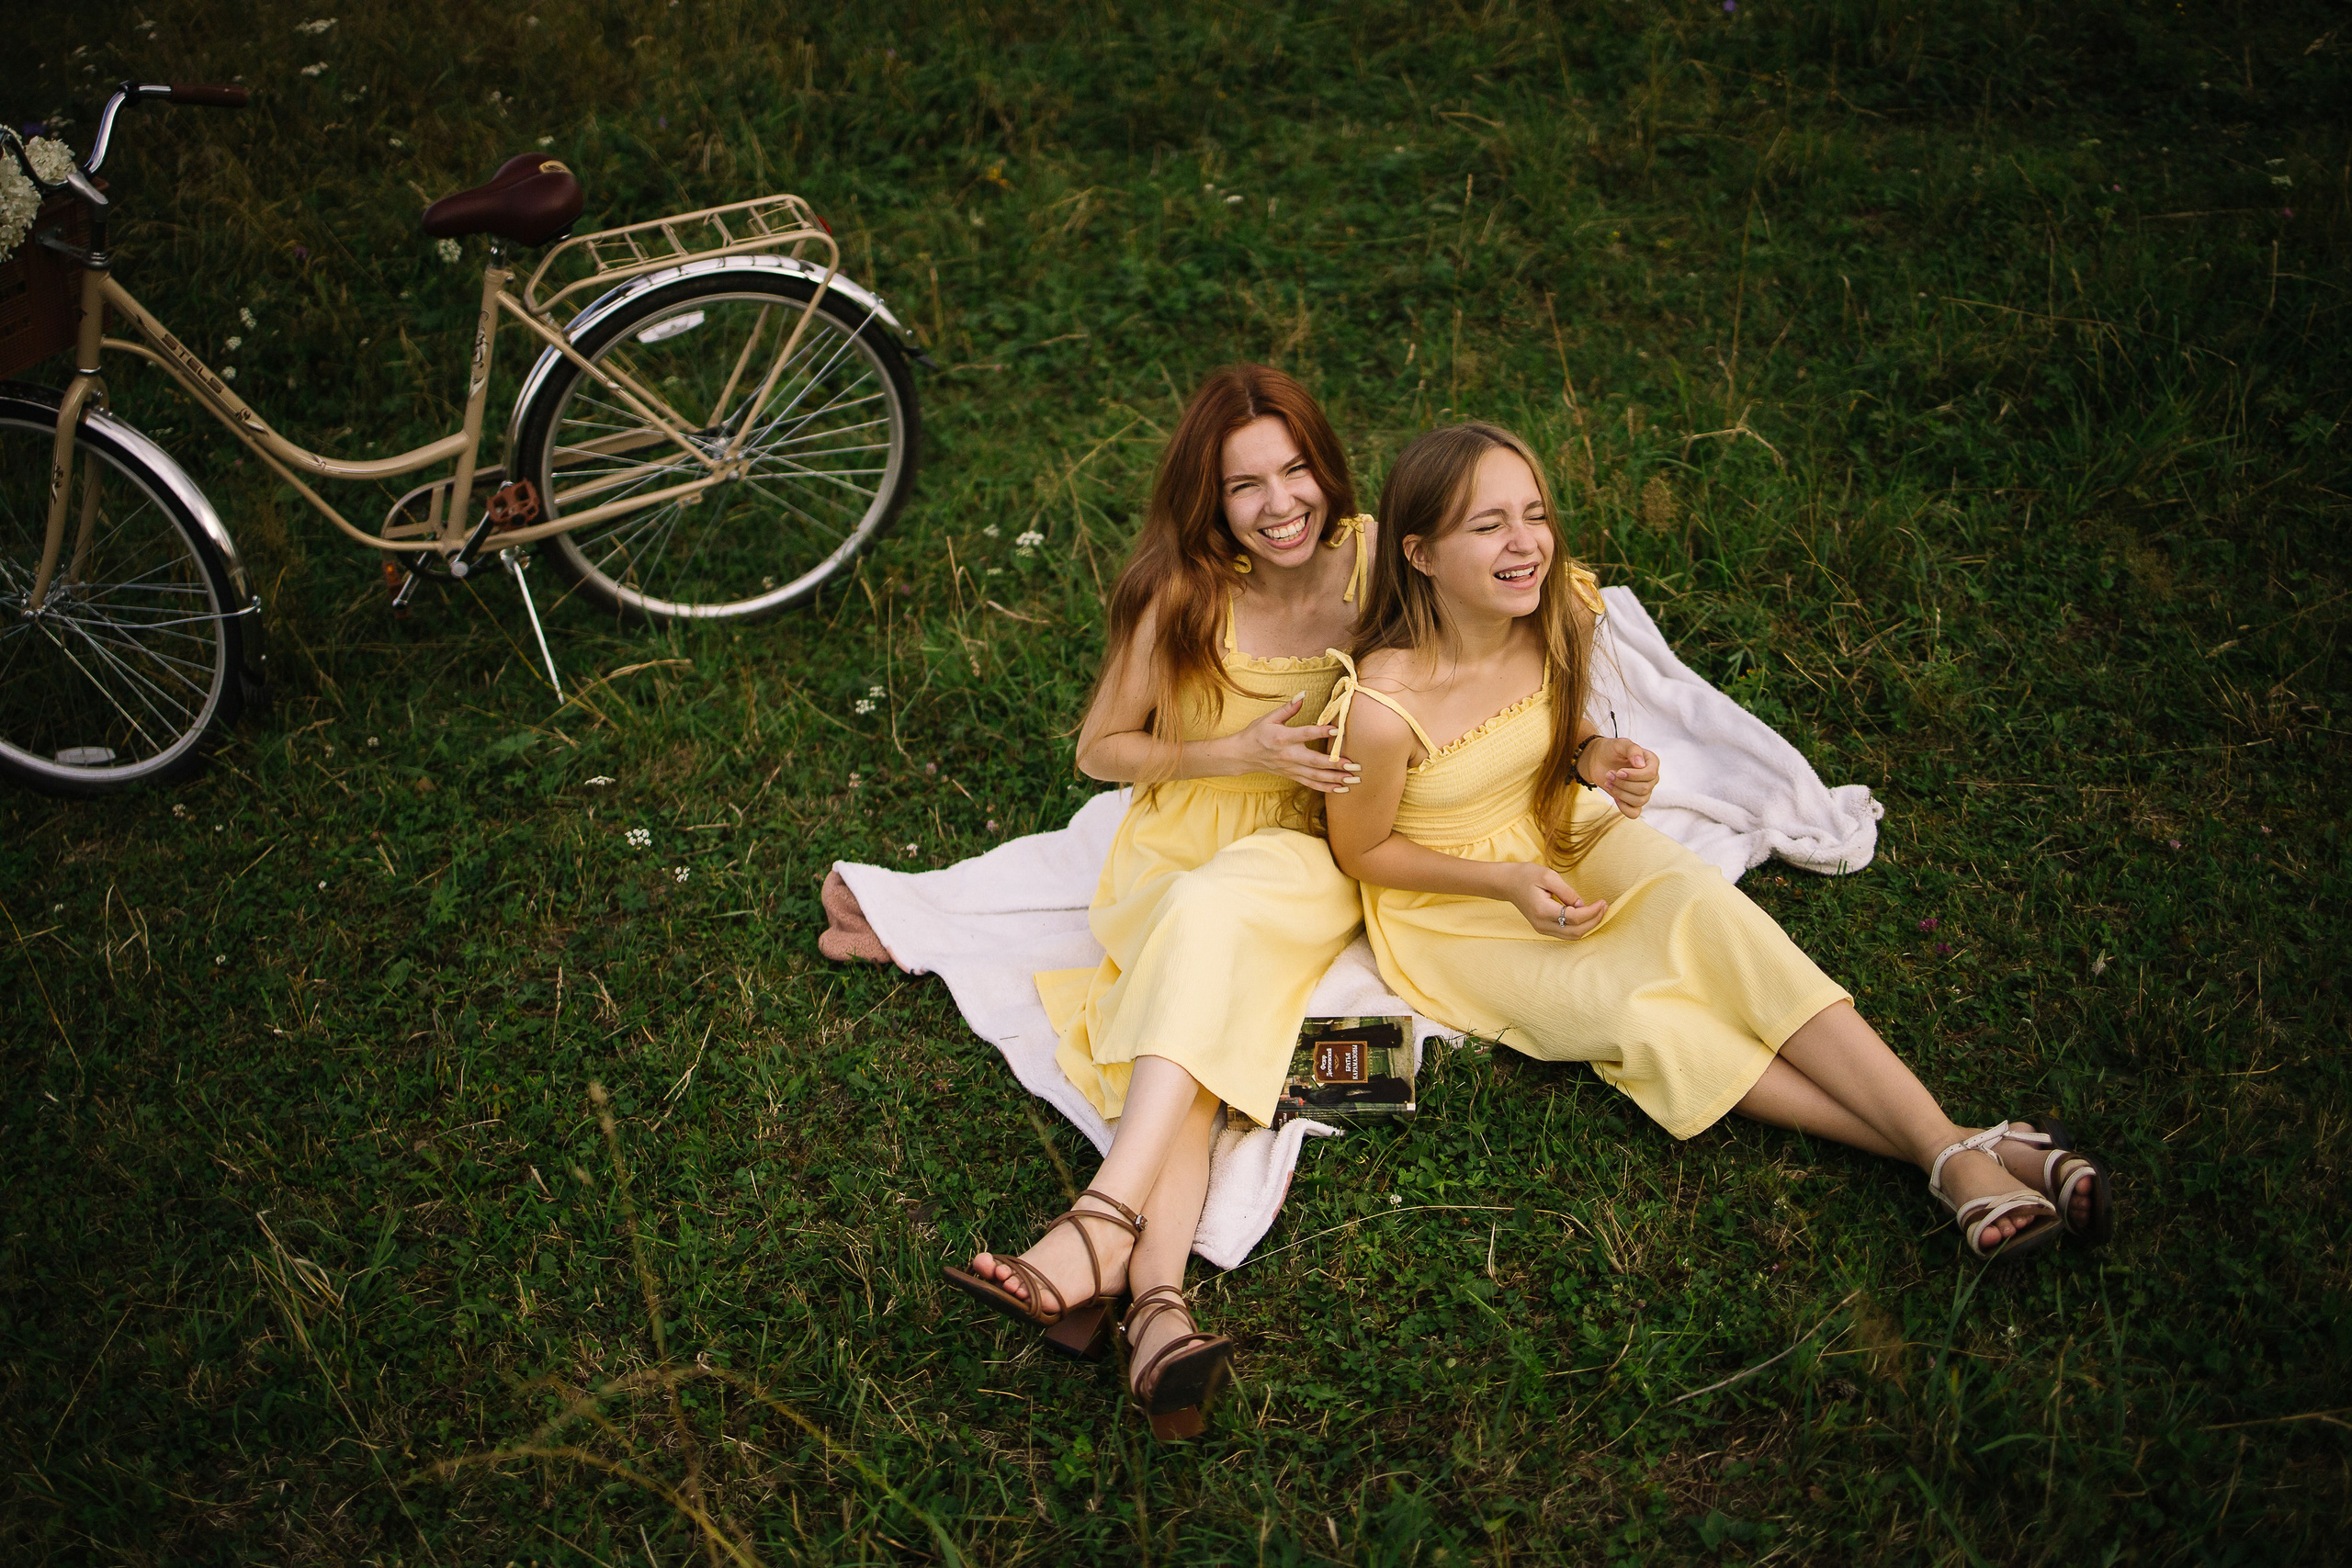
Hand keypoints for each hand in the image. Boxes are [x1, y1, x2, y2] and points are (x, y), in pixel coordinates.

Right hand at [1219, 693, 1359, 792]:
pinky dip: (1327, 788)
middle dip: (1336, 764)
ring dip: (1336, 778)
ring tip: (1354, 778)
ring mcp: (1291, 768)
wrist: (1242, 755)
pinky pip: (1311, 784)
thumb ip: (1288, 708)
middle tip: (1354, 765)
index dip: (1321, 732)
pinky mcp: (1292, 776)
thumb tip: (1303, 694)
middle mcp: (1288, 755)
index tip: (1338, 731)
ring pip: (1316, 776)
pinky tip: (1341, 788)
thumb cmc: (1256, 733)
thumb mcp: (1269, 717)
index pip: (1305, 734)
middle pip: (1315, 761)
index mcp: (1283, 737)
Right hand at [1495, 861, 1606, 939]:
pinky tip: (1587, 916)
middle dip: (1594, 920)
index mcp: (1543, 910)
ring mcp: (1542, 929)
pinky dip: (1580, 927)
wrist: (1507, 883)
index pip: (1574, 917)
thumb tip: (1582, 905)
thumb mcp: (1548, 876)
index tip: (1603, 901)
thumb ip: (1567, 892)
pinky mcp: (1543, 928)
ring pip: (1572, 936)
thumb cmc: (1526, 875)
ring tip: (1600, 911)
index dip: (1592, 912)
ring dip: (1589, 926)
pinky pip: (1566, 933)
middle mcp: (1542, 924)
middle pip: (1576, 931)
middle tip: (1605, 906)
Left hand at [1580, 737, 1657, 818]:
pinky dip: (1624, 808)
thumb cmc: (1611, 750)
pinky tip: (1615, 797)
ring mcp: (1644, 790)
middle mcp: (1651, 777)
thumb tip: (1641, 764)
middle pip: (1644, 789)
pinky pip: (1635, 813)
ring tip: (1608, 781)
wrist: (1598, 759)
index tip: (1618, 772)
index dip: (1634, 776)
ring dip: (1620, 793)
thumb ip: (1632, 750)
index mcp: (1652, 762)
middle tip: (1609, 774)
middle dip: (1623, 784)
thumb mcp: (1620, 744)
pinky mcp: (1633, 800)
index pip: (1650, 774)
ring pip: (1639, 801)